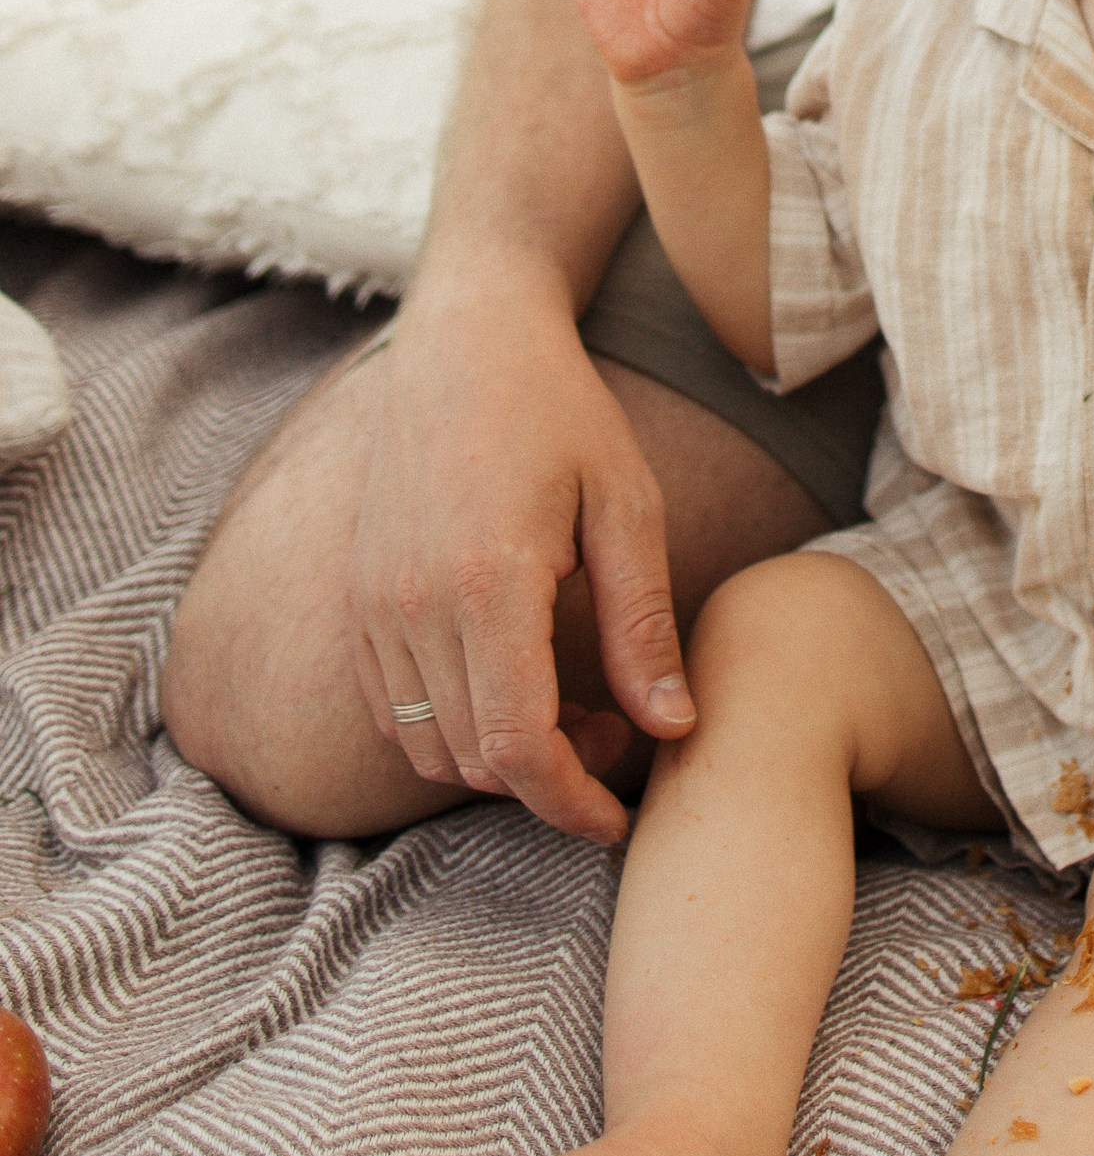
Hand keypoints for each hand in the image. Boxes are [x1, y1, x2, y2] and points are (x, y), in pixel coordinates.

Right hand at [349, 272, 695, 846]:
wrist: (465, 341)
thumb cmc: (561, 412)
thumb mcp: (627, 506)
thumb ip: (644, 624)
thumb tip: (674, 727)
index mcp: (487, 583)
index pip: (517, 748)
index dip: (571, 803)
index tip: (620, 815)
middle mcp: (412, 605)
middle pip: (474, 760)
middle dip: (550, 779)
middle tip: (617, 731)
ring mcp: (373, 605)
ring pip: (428, 747)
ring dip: (498, 760)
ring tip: (572, 708)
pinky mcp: (357, 602)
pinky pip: (393, 710)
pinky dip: (450, 728)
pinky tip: (511, 684)